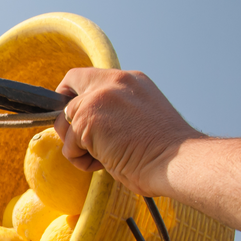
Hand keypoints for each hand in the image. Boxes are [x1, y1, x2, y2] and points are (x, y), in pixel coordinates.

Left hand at [52, 68, 202, 196]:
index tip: (77, 117)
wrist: (176, 162)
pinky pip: (69, 145)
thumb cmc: (164, 153)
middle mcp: (115, 82)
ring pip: (64, 121)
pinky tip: (104, 163)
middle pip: (69, 87)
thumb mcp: (140, 118)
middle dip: (67, 116)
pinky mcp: (88, 117)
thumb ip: (116, 111)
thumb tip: (87, 125)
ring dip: (76, 145)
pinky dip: (80, 160)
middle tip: (79, 139)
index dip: (76, 96)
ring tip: (103, 157)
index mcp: (131, 81)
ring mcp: (99, 97)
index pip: (89, 77)